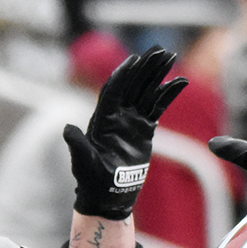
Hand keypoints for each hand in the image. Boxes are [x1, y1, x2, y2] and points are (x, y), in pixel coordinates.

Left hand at [64, 46, 187, 219]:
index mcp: (102, 119)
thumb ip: (77, 145)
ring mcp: (131, 121)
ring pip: (146, 91)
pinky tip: (179, 82)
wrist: (108, 196)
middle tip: (160, 51)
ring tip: (171, 57)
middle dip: (146, 67)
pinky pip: (157, 107)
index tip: (135, 60)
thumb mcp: (83, 163)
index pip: (114, 90)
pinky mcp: (144, 129)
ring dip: (158, 74)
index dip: (124, 75)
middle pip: (133, 85)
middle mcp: (117, 115)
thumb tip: (67, 128)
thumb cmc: (92, 181)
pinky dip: (168, 94)